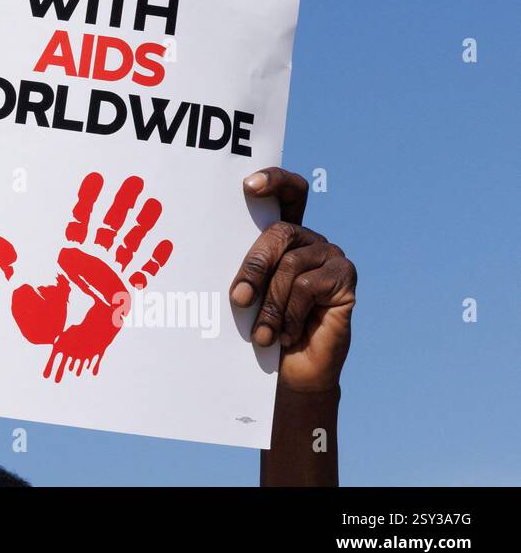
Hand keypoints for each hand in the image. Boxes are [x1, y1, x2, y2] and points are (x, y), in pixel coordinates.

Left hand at [0, 170, 173, 381]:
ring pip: (129, 244)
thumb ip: (12, 263)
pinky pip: (142, 274)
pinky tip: (166, 244)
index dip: (87, 199)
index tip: (96, 177)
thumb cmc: (38, 320)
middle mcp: (91, 261)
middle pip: (109, 225)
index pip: (79, 220)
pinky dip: (154, 260)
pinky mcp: (122, 295)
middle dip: (121, 203)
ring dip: (142, 225)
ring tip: (155, 204)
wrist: (57, 349)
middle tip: (134, 181)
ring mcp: (108, 276)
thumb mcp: (21, 289)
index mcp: (68, 255)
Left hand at [232, 168, 356, 391]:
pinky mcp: (346, 279)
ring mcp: (331, 256)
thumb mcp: (246, 295)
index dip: (274, 180)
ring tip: (261, 334)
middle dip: (254, 266)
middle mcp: (309, 239)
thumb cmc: (260, 328)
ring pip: (291, 264)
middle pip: (279, 231)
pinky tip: (285, 334)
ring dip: (270, 303)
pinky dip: (290, 312)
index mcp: (283, 235)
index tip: (248, 186)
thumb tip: (206, 251)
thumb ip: (240, 268)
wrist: (291, 372)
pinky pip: (309, 285)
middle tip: (238, 300)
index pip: (287, 192)